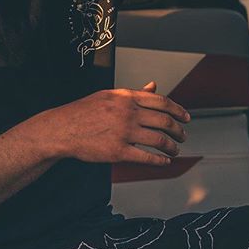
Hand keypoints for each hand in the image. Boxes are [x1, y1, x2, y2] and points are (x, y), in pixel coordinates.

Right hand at [42, 82, 189, 165]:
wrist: (62, 129)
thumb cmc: (85, 111)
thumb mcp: (110, 96)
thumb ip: (134, 93)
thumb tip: (154, 86)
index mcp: (126, 97)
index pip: (162, 101)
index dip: (178, 110)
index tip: (186, 117)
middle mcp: (127, 113)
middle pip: (164, 121)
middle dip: (179, 130)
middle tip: (183, 136)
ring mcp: (123, 132)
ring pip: (159, 140)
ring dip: (172, 147)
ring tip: (175, 150)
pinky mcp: (118, 152)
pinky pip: (146, 157)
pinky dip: (159, 161)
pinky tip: (164, 162)